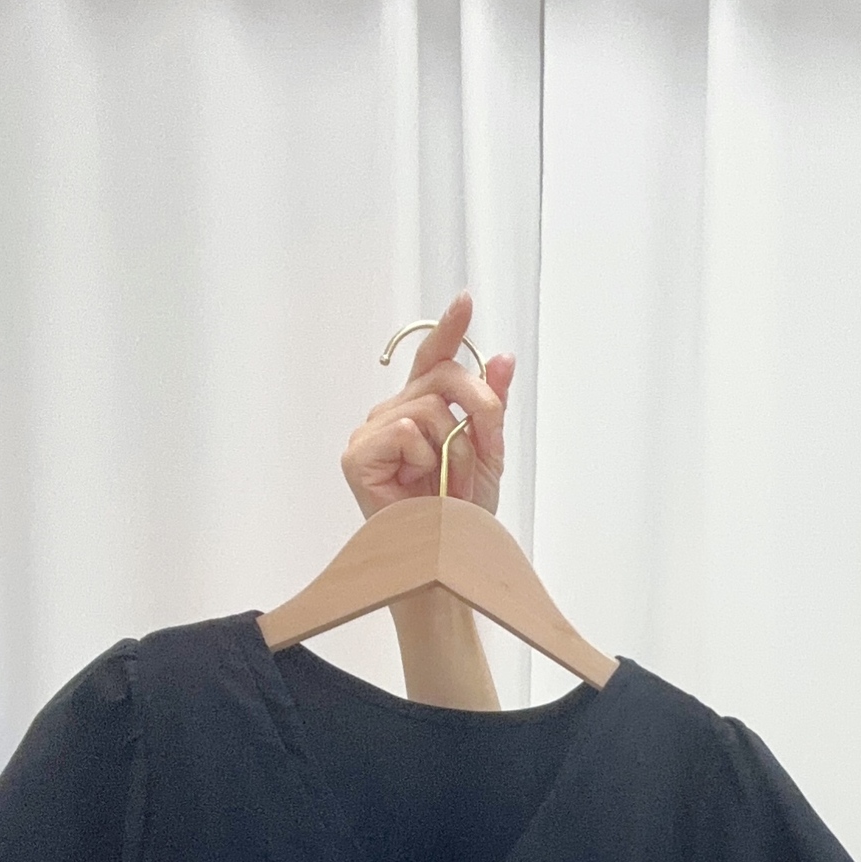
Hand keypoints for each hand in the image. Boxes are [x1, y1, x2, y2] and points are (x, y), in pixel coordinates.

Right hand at [341, 290, 514, 518]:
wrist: (445, 561)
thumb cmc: (459, 520)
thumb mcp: (487, 456)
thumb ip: (490, 408)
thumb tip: (502, 357)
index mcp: (419, 412)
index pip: (432, 360)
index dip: (449, 330)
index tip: (465, 300)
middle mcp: (391, 415)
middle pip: (442, 376)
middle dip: (478, 408)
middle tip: (485, 447)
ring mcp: (370, 433)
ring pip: (428, 406)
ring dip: (453, 448)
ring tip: (447, 484)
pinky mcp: (357, 455)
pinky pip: (405, 430)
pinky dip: (423, 458)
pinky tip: (417, 484)